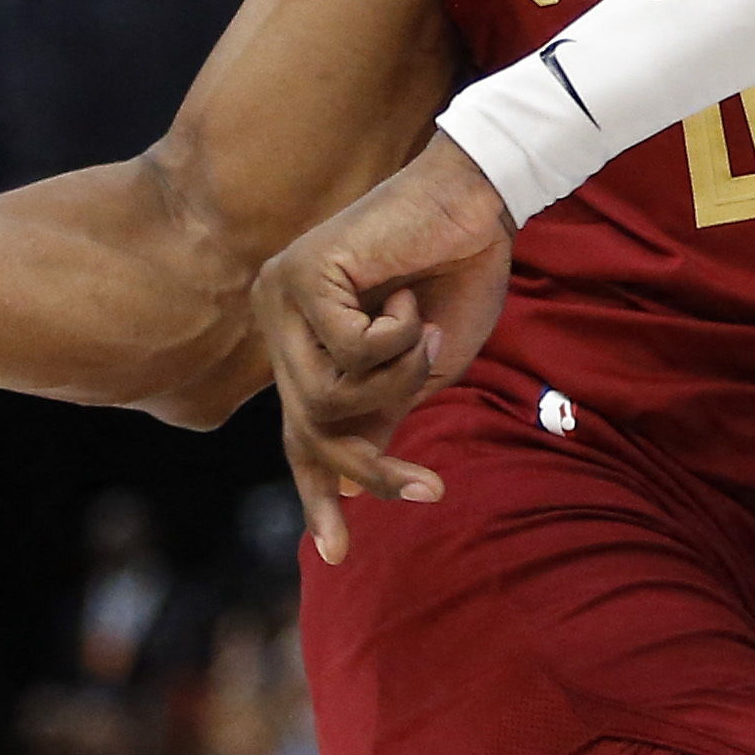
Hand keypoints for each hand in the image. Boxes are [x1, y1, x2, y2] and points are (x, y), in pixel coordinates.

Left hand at [253, 136, 516, 555]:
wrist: (478, 201)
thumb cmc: (457, 275)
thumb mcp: (422, 367)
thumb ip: (381, 413)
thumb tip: (347, 479)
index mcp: (302, 338)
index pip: (299, 432)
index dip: (317, 493)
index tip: (337, 554)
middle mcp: (277, 317)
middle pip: (308, 425)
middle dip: (371, 463)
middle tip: (429, 489)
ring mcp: (281, 296)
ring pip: (325, 397)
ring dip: (394, 382)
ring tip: (424, 339)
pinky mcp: (301, 275)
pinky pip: (347, 351)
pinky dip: (393, 338)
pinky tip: (404, 297)